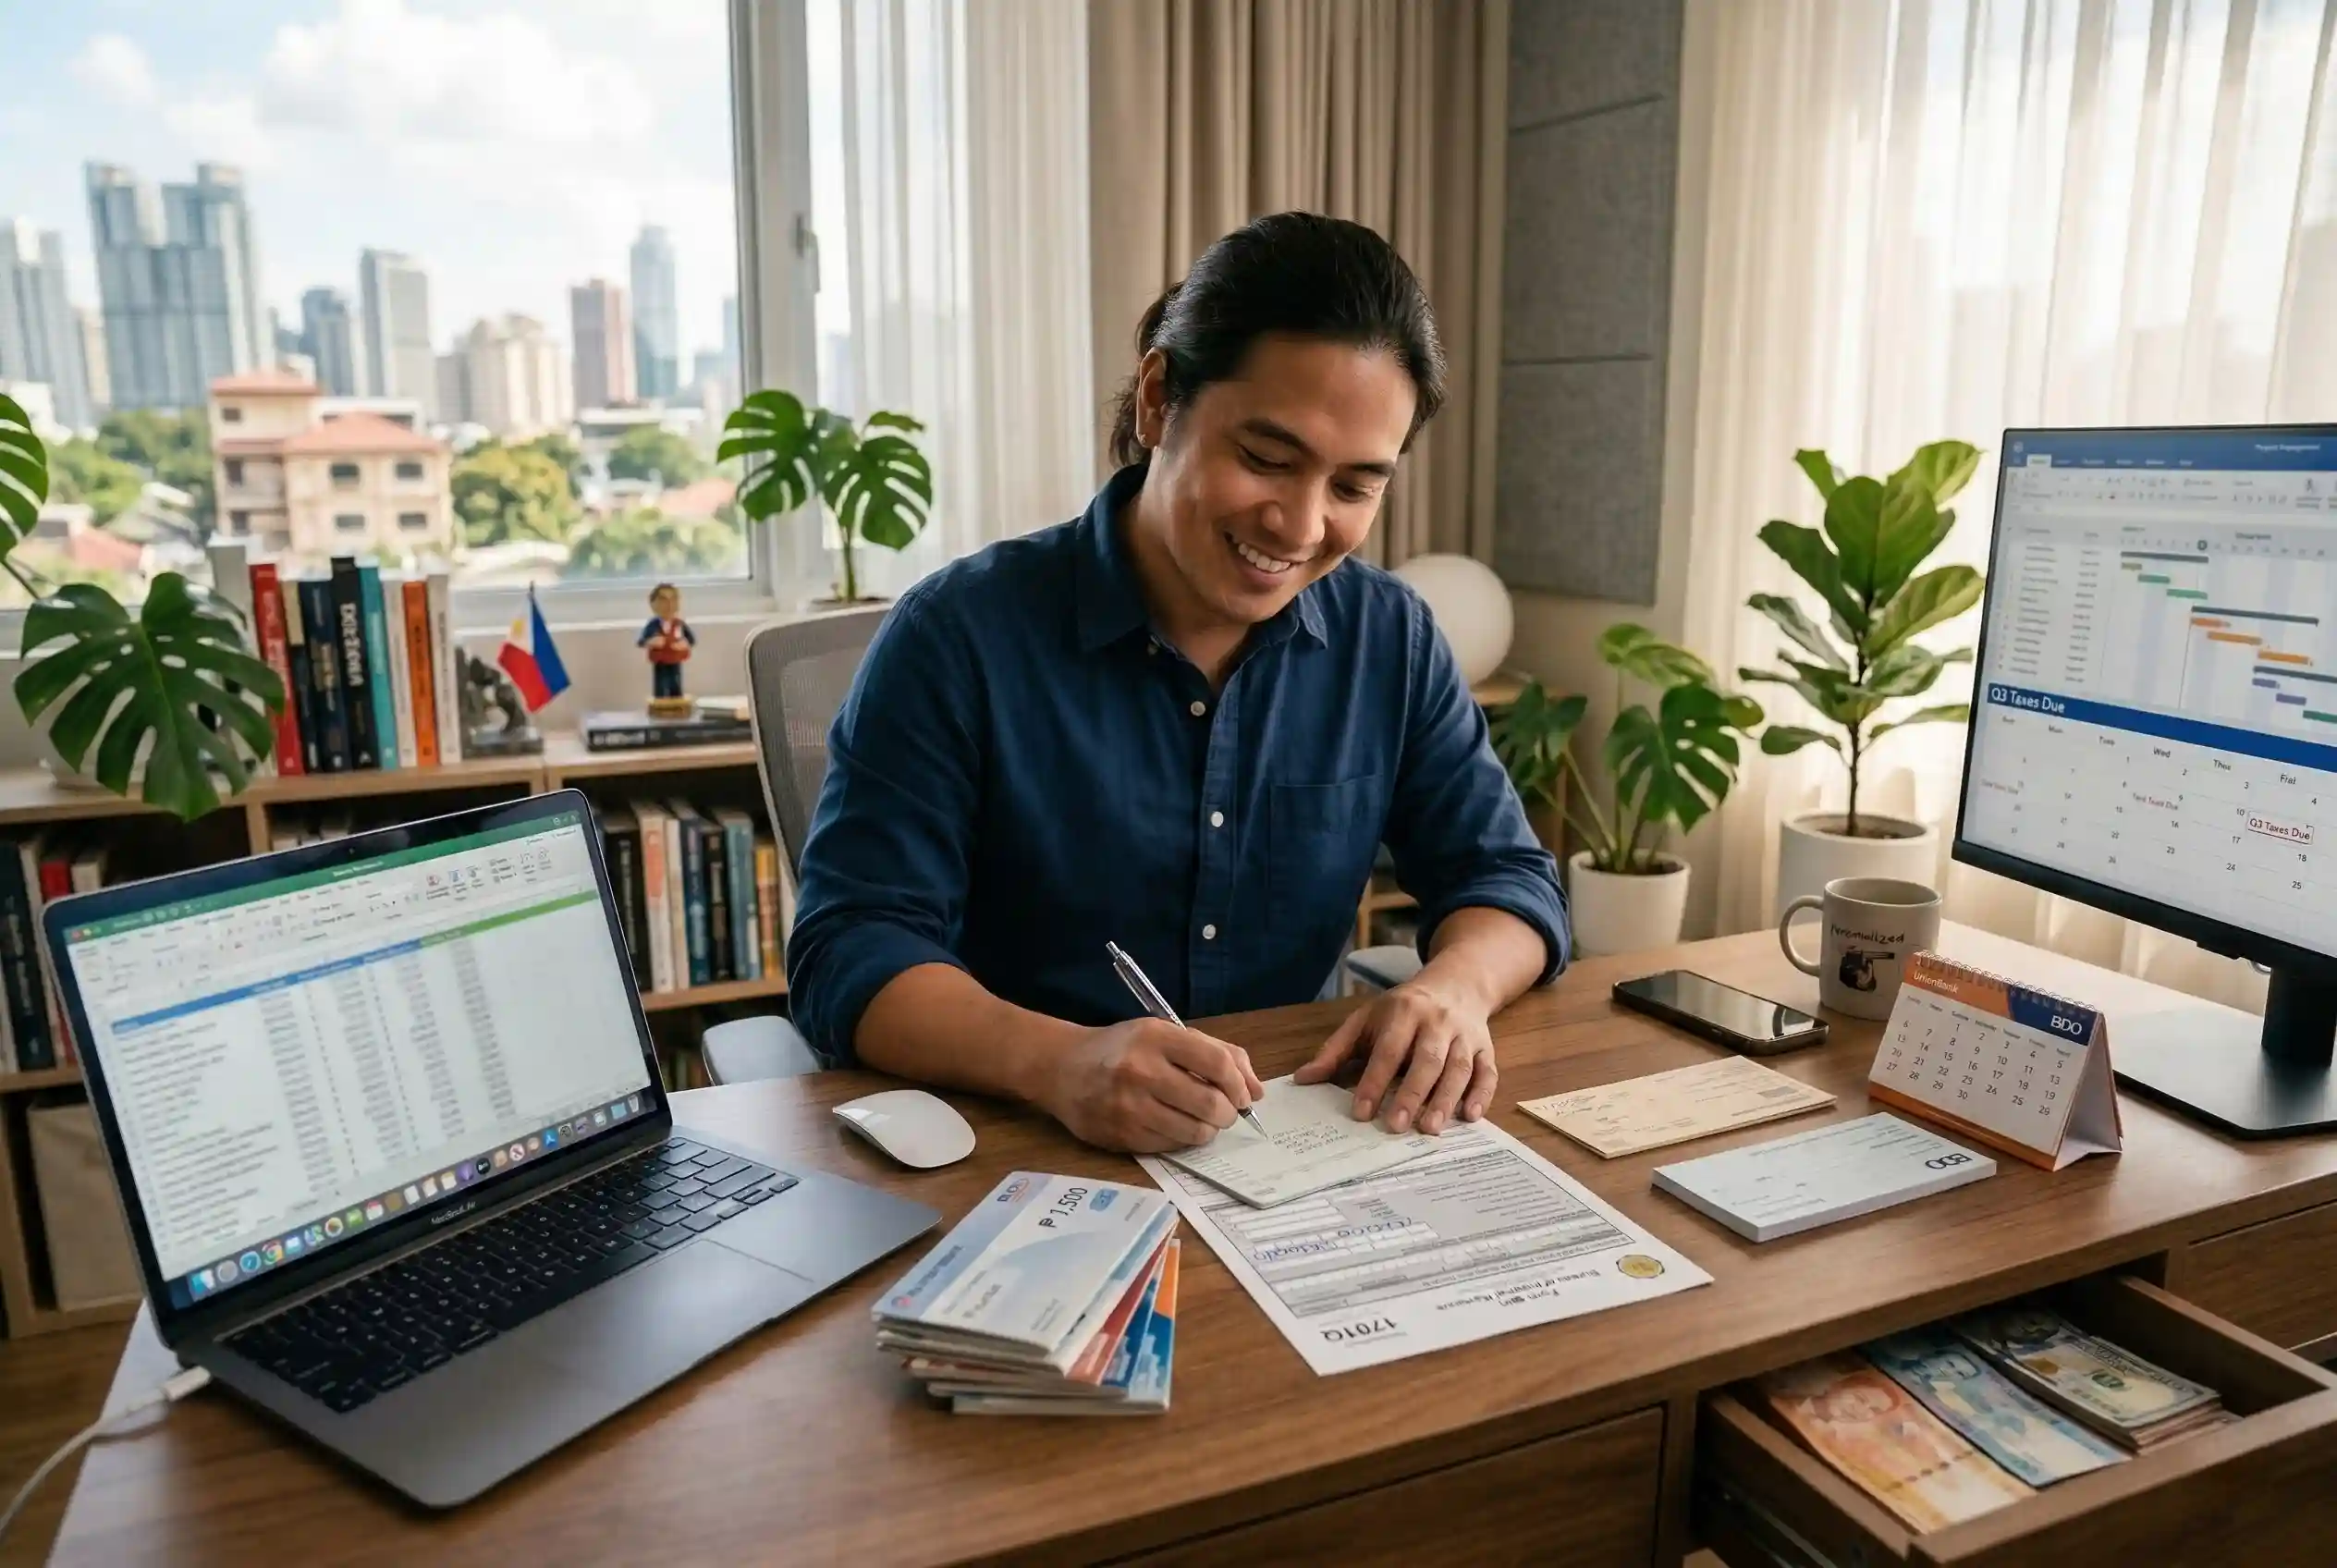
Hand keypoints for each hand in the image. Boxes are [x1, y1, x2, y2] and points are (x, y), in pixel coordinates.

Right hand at [1036, 1018, 1264, 1153]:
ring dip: (1208, 1130)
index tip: (1243, 1095)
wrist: (1062, 1068)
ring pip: (1194, 1132)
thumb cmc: (1123, 1048)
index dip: (1240, 1084)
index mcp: (1156, 1037)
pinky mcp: (1120, 1135)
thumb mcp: (1165, 1034)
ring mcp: (1129, 1106)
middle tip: (1224, 1112)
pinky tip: (1174, 1126)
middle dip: (1228, 1113)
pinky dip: (1182, 1139)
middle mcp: (1141, 1071)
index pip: (1217, 1064)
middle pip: (1210, 1103)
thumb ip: (1215, 1053)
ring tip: (1202, 1121)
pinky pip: (1170, 1146)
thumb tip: (1256, 1091)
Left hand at [1294, 978, 1495, 1133]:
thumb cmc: (1402, 1009)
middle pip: (1427, 1060)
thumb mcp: (1365, 1019)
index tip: (1362, 1112)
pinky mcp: (1486, 1048)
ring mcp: (1465, 1035)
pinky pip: (1488, 1071)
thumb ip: (1335, 1050)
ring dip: (1446, 1098)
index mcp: (1403, 1013)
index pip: (1388, 1050)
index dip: (1374, 1081)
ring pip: (1458, 1068)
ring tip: (1431, 1128)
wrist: (1455, 984)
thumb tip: (1303, 1080)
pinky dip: (1482, 1094)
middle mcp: (1437, 1022)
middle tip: (1396, 1126)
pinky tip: (1471, 1116)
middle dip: (1412, 1093)